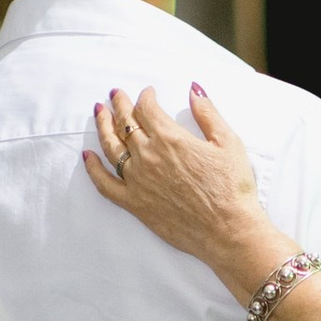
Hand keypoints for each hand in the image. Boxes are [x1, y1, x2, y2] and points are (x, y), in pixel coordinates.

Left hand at [81, 84, 283, 298]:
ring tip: (99, 113)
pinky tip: (88, 156)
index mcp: (170, 139)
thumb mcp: (228, 142)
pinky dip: (93, 169)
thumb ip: (208, 113)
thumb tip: (193, 90)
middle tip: (115, 95)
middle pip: (126, 123)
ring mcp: (137, 181)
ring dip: (103, 127)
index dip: (145, 97)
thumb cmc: (232, 188)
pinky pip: (105, 184)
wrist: (227, 230)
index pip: (147, 109)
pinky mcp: (134, 203)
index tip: (148, 94)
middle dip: (120, 105)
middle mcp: (148, 156)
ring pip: (111, 147)